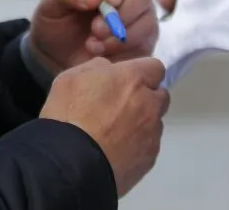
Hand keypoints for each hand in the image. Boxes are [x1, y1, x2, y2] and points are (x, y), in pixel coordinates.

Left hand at [28, 0, 156, 74]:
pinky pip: (145, 44)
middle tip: (96, 30)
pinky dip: (122, 52)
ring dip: (120, 36)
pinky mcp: (144, 39)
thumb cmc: (56, 21)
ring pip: (147, 20)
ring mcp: (139, 13)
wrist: (57, 55)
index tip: (109, 0)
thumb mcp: (50, 3)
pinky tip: (101, 54)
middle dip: (121, 14)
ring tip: (92, 45)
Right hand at [40, 56, 168, 196]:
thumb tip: (108, 69)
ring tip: (114, 133)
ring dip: (141, 122)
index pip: (155, 67)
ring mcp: (152, 133)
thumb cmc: (68, 114)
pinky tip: (115, 150)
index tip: (126, 80)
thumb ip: (96, 67)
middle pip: (160, 95)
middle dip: (146, 97)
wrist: (71, 162)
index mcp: (132, 79)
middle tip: (120, 106)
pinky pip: (148, 146)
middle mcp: (149, 104)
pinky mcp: (149, 159)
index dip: (142, 73)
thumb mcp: (71, 77)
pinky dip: (136, 145)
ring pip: (154, 122)